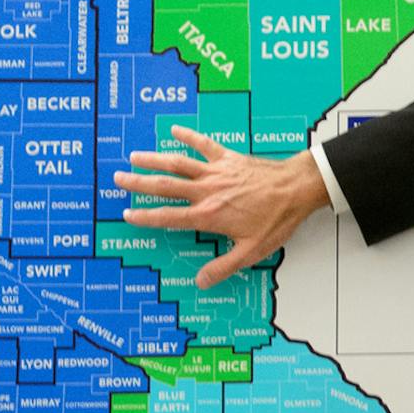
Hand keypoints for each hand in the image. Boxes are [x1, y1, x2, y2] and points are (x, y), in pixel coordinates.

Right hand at [115, 126, 330, 286]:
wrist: (296, 189)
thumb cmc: (276, 219)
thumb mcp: (251, 251)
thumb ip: (223, 267)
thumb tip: (200, 282)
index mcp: (209, 216)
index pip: (169, 217)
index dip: (146, 217)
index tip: (127, 214)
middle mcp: (207, 191)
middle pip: (166, 186)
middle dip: (139, 183)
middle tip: (118, 179)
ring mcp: (217, 172)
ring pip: (178, 163)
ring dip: (155, 159)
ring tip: (134, 156)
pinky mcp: (229, 158)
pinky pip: (204, 145)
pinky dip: (188, 136)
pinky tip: (175, 130)